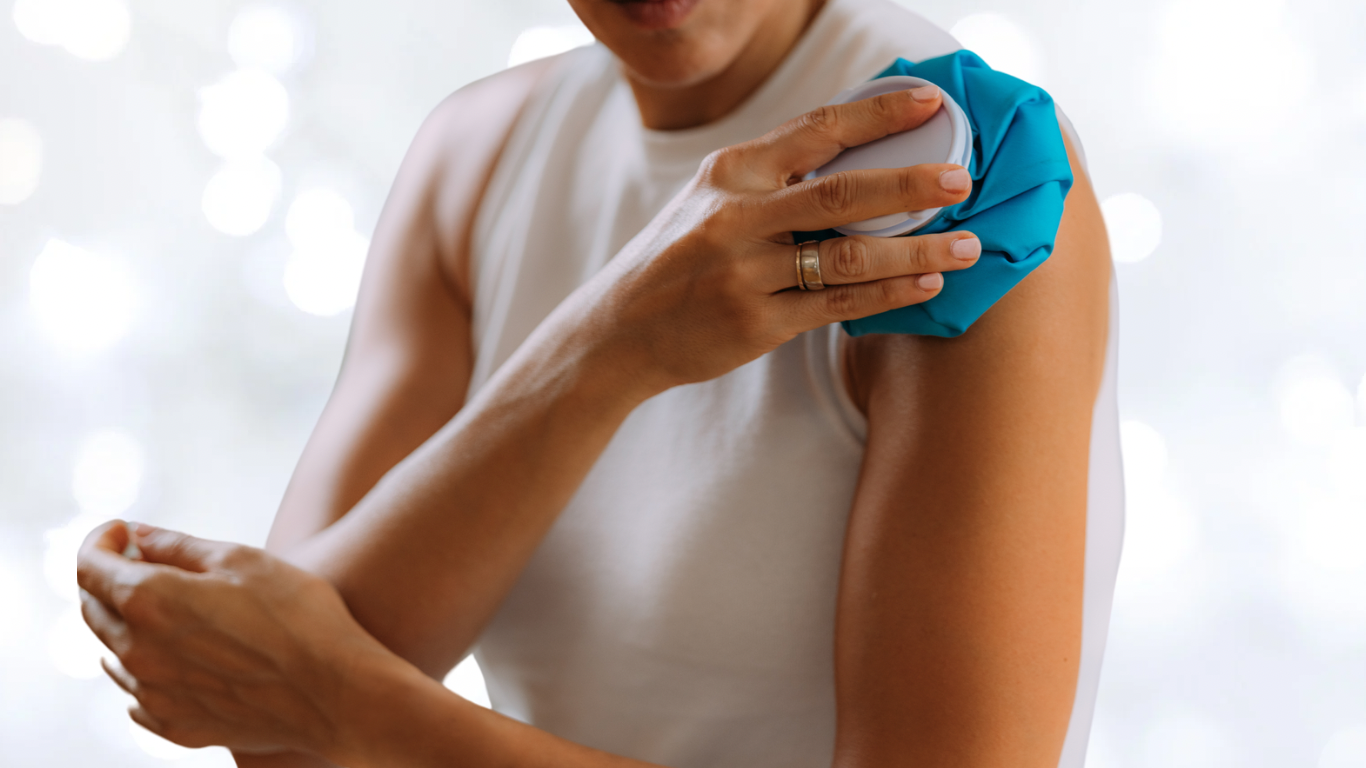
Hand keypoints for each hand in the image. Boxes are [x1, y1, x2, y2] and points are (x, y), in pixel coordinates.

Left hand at [75, 521, 403, 762]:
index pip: (89, 565)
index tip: (122, 531)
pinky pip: (137, 696)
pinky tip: (175, 658)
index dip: (100, 540)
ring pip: (112, 653)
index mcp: (149, 601)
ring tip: (166, 607)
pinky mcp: (175, 725)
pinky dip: (143, 669)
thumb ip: (179, 546)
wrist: (335, 692)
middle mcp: (137, 652)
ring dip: (126, 623)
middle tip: (144, 561)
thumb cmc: (298, 617)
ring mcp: (153, 695)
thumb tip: (137, 536)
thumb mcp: (243, 561)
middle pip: (93, 608)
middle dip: (110, 577)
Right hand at [562, 85, 978, 390]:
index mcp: (732, 172)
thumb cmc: (678, 259)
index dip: (878, 114)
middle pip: (842, 193)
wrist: (620, 330)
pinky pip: (837, 306)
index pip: (816, 130)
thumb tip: (857, 154)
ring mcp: (746, 273)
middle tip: (962, 179)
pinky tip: (924, 285)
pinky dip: (888, 295)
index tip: (930, 101)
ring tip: (966, 246)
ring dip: (916, 251)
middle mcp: (737, 217)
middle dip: (910, 184)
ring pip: (849, 257)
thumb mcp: (711, 200)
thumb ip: (773, 179)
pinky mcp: (756, 323)